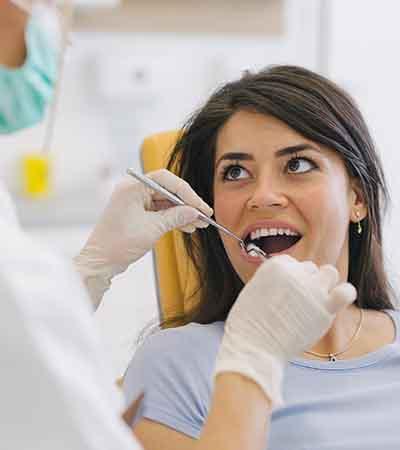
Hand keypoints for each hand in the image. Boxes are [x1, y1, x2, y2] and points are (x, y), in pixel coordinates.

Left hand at [74, 169, 212, 307]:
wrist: (100, 262)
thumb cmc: (119, 243)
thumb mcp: (153, 228)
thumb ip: (176, 217)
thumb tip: (195, 212)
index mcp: (132, 187)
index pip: (166, 180)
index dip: (186, 192)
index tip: (200, 206)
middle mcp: (133, 190)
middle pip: (167, 190)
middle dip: (186, 204)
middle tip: (204, 215)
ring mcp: (135, 202)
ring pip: (165, 202)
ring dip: (182, 212)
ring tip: (199, 224)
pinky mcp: (137, 213)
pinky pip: (159, 211)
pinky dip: (173, 218)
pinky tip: (187, 226)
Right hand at [214, 255, 355, 407]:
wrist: (254, 347)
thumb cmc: (249, 324)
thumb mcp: (253, 290)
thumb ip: (272, 281)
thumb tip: (287, 283)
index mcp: (276, 265)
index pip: (291, 262)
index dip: (289, 278)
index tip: (284, 293)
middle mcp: (295, 272)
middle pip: (310, 268)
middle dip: (305, 282)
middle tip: (297, 303)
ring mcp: (312, 289)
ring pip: (330, 273)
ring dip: (325, 284)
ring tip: (315, 301)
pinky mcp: (325, 307)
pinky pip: (346, 291)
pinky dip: (344, 293)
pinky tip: (334, 303)